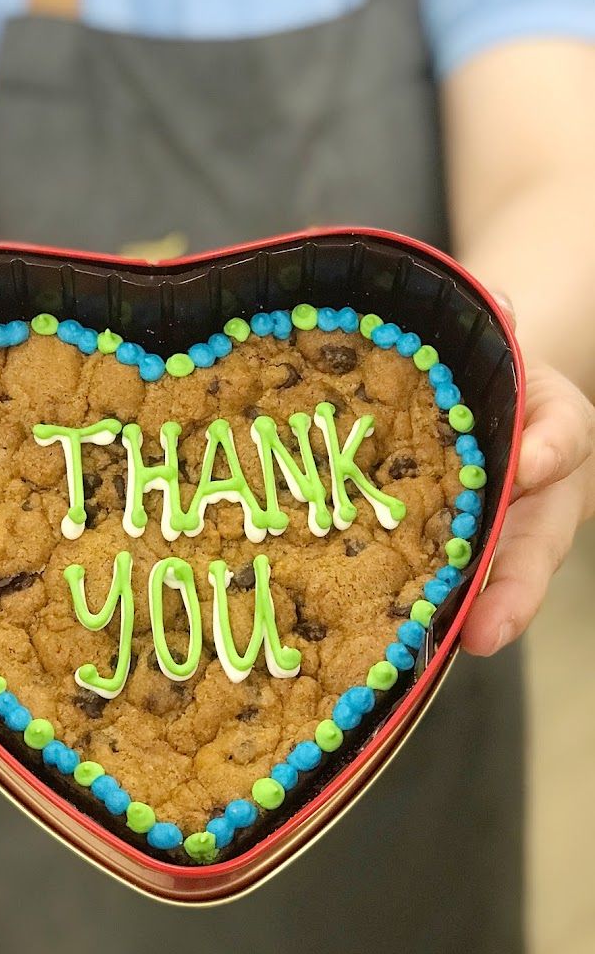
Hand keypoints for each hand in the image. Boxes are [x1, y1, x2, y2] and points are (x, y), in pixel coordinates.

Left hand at [462, 299, 594, 654]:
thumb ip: (497, 324)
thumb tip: (498, 305)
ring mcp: (500, 528)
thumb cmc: (491, 368)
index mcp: (552, 429)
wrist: (473, 391)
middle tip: (489, 631)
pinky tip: (391, 635)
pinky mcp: (456, 548)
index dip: (548, 452)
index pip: (564, 436)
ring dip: (475, 614)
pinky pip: (448, 579)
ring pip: (496, 577)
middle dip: (514, 589)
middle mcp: (535, 491)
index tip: (530, 466)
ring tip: (448, 648)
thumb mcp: (498, 339)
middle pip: (536, 544)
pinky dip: (427, 606)